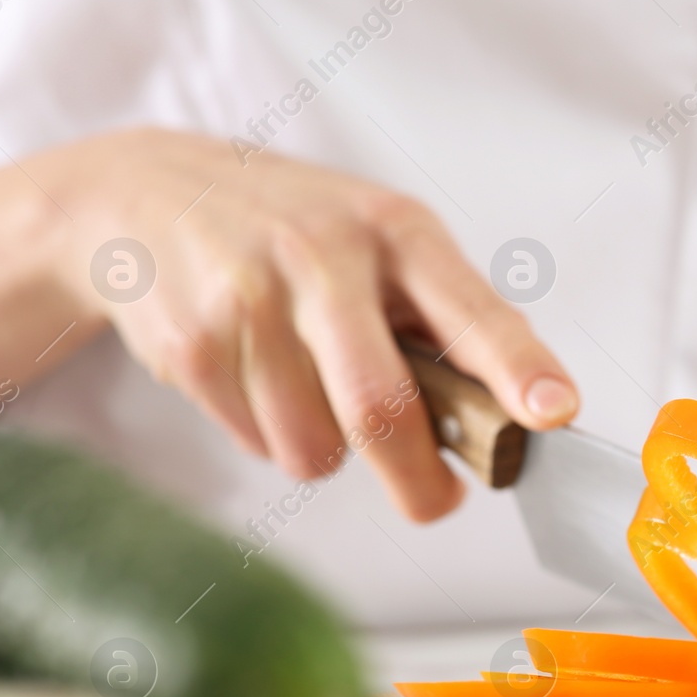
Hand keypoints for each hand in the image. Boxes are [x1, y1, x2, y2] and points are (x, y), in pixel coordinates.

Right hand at [34, 128, 575, 520]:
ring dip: (327, 453)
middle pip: (381, 407)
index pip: (471, 310)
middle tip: (436, 502)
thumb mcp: (376, 238)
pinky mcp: (192, 343)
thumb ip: (440, 315)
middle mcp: (323, 254)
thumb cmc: (293, 229)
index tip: (553, 413)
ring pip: (314, 447)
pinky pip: (258, 443)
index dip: (518, 369)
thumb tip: (515, 410)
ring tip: (312, 394)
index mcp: (395, 230)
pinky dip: (269, 436)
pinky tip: (254, 375)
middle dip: (418, 481)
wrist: (142, 193)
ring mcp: (249, 298)